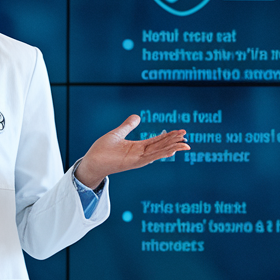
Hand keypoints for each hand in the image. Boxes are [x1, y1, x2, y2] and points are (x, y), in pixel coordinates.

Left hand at [75, 115, 189, 187]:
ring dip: (172, 148)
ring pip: (159, 152)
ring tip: (185, 144)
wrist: (92, 160)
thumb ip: (128, 126)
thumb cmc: (102, 149)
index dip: (168, 136)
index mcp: (137, 147)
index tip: (180, 132)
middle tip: (186, 136)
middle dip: (174, 141)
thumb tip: (137, 116)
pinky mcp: (134, 162)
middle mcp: (140, 154)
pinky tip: (171, 150)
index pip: (157, 141)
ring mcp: (138, 159)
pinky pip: (151, 157)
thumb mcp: (118, 133)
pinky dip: (162, 154)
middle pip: (161, 146)